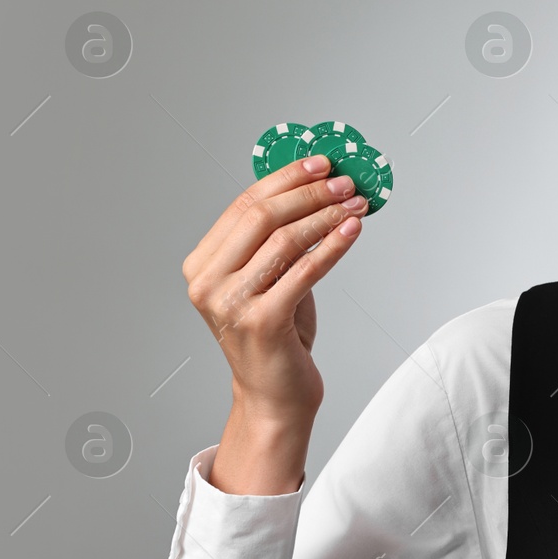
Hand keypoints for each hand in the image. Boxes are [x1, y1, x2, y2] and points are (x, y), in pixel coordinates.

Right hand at [182, 154, 366, 428]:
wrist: (274, 394)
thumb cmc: (276, 334)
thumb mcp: (267, 278)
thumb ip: (277, 239)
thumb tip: (318, 186)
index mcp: (201, 265)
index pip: (243, 205)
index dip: (285, 178)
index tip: (320, 163)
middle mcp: (208, 282)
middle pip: (262, 216)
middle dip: (309, 193)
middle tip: (344, 182)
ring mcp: (231, 303)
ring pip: (285, 240)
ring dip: (326, 215)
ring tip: (356, 203)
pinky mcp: (262, 321)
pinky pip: (306, 270)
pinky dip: (333, 245)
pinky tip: (353, 229)